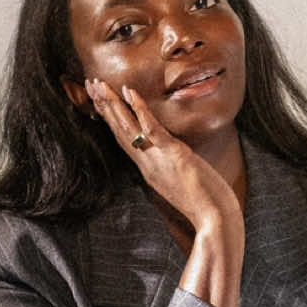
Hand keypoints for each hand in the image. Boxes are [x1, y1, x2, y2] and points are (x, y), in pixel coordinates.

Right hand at [86, 79, 239, 232]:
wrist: (217, 222)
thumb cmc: (207, 205)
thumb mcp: (182, 184)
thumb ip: (172, 169)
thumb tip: (172, 158)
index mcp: (149, 170)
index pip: (124, 140)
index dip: (110, 119)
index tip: (98, 101)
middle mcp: (148, 164)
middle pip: (119, 131)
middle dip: (104, 106)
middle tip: (89, 84)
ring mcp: (158, 160)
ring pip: (128, 128)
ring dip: (112, 104)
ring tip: (98, 84)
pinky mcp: (174, 155)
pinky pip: (152, 129)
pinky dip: (140, 109)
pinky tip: (129, 92)